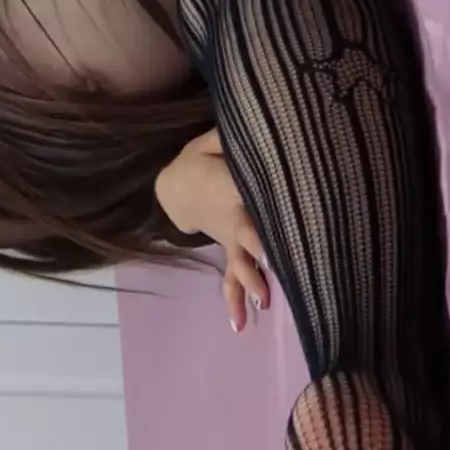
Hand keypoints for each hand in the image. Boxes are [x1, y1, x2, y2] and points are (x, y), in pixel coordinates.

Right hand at [153, 130, 272, 332]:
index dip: (259, 214)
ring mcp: (230, 239)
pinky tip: (239, 325)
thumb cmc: (198, 159)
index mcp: (229, 185)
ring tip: (263, 303)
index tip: (274, 230)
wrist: (175, 187)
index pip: (247, 196)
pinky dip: (234, 301)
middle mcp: (232, 216)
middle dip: (257, 250)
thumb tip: (264, 124)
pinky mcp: (230, 250)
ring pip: (240, 262)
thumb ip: (233, 135)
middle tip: (271, 268)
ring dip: (250, 282)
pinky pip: (230, 279)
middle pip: (245, 234)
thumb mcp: (209, 139)